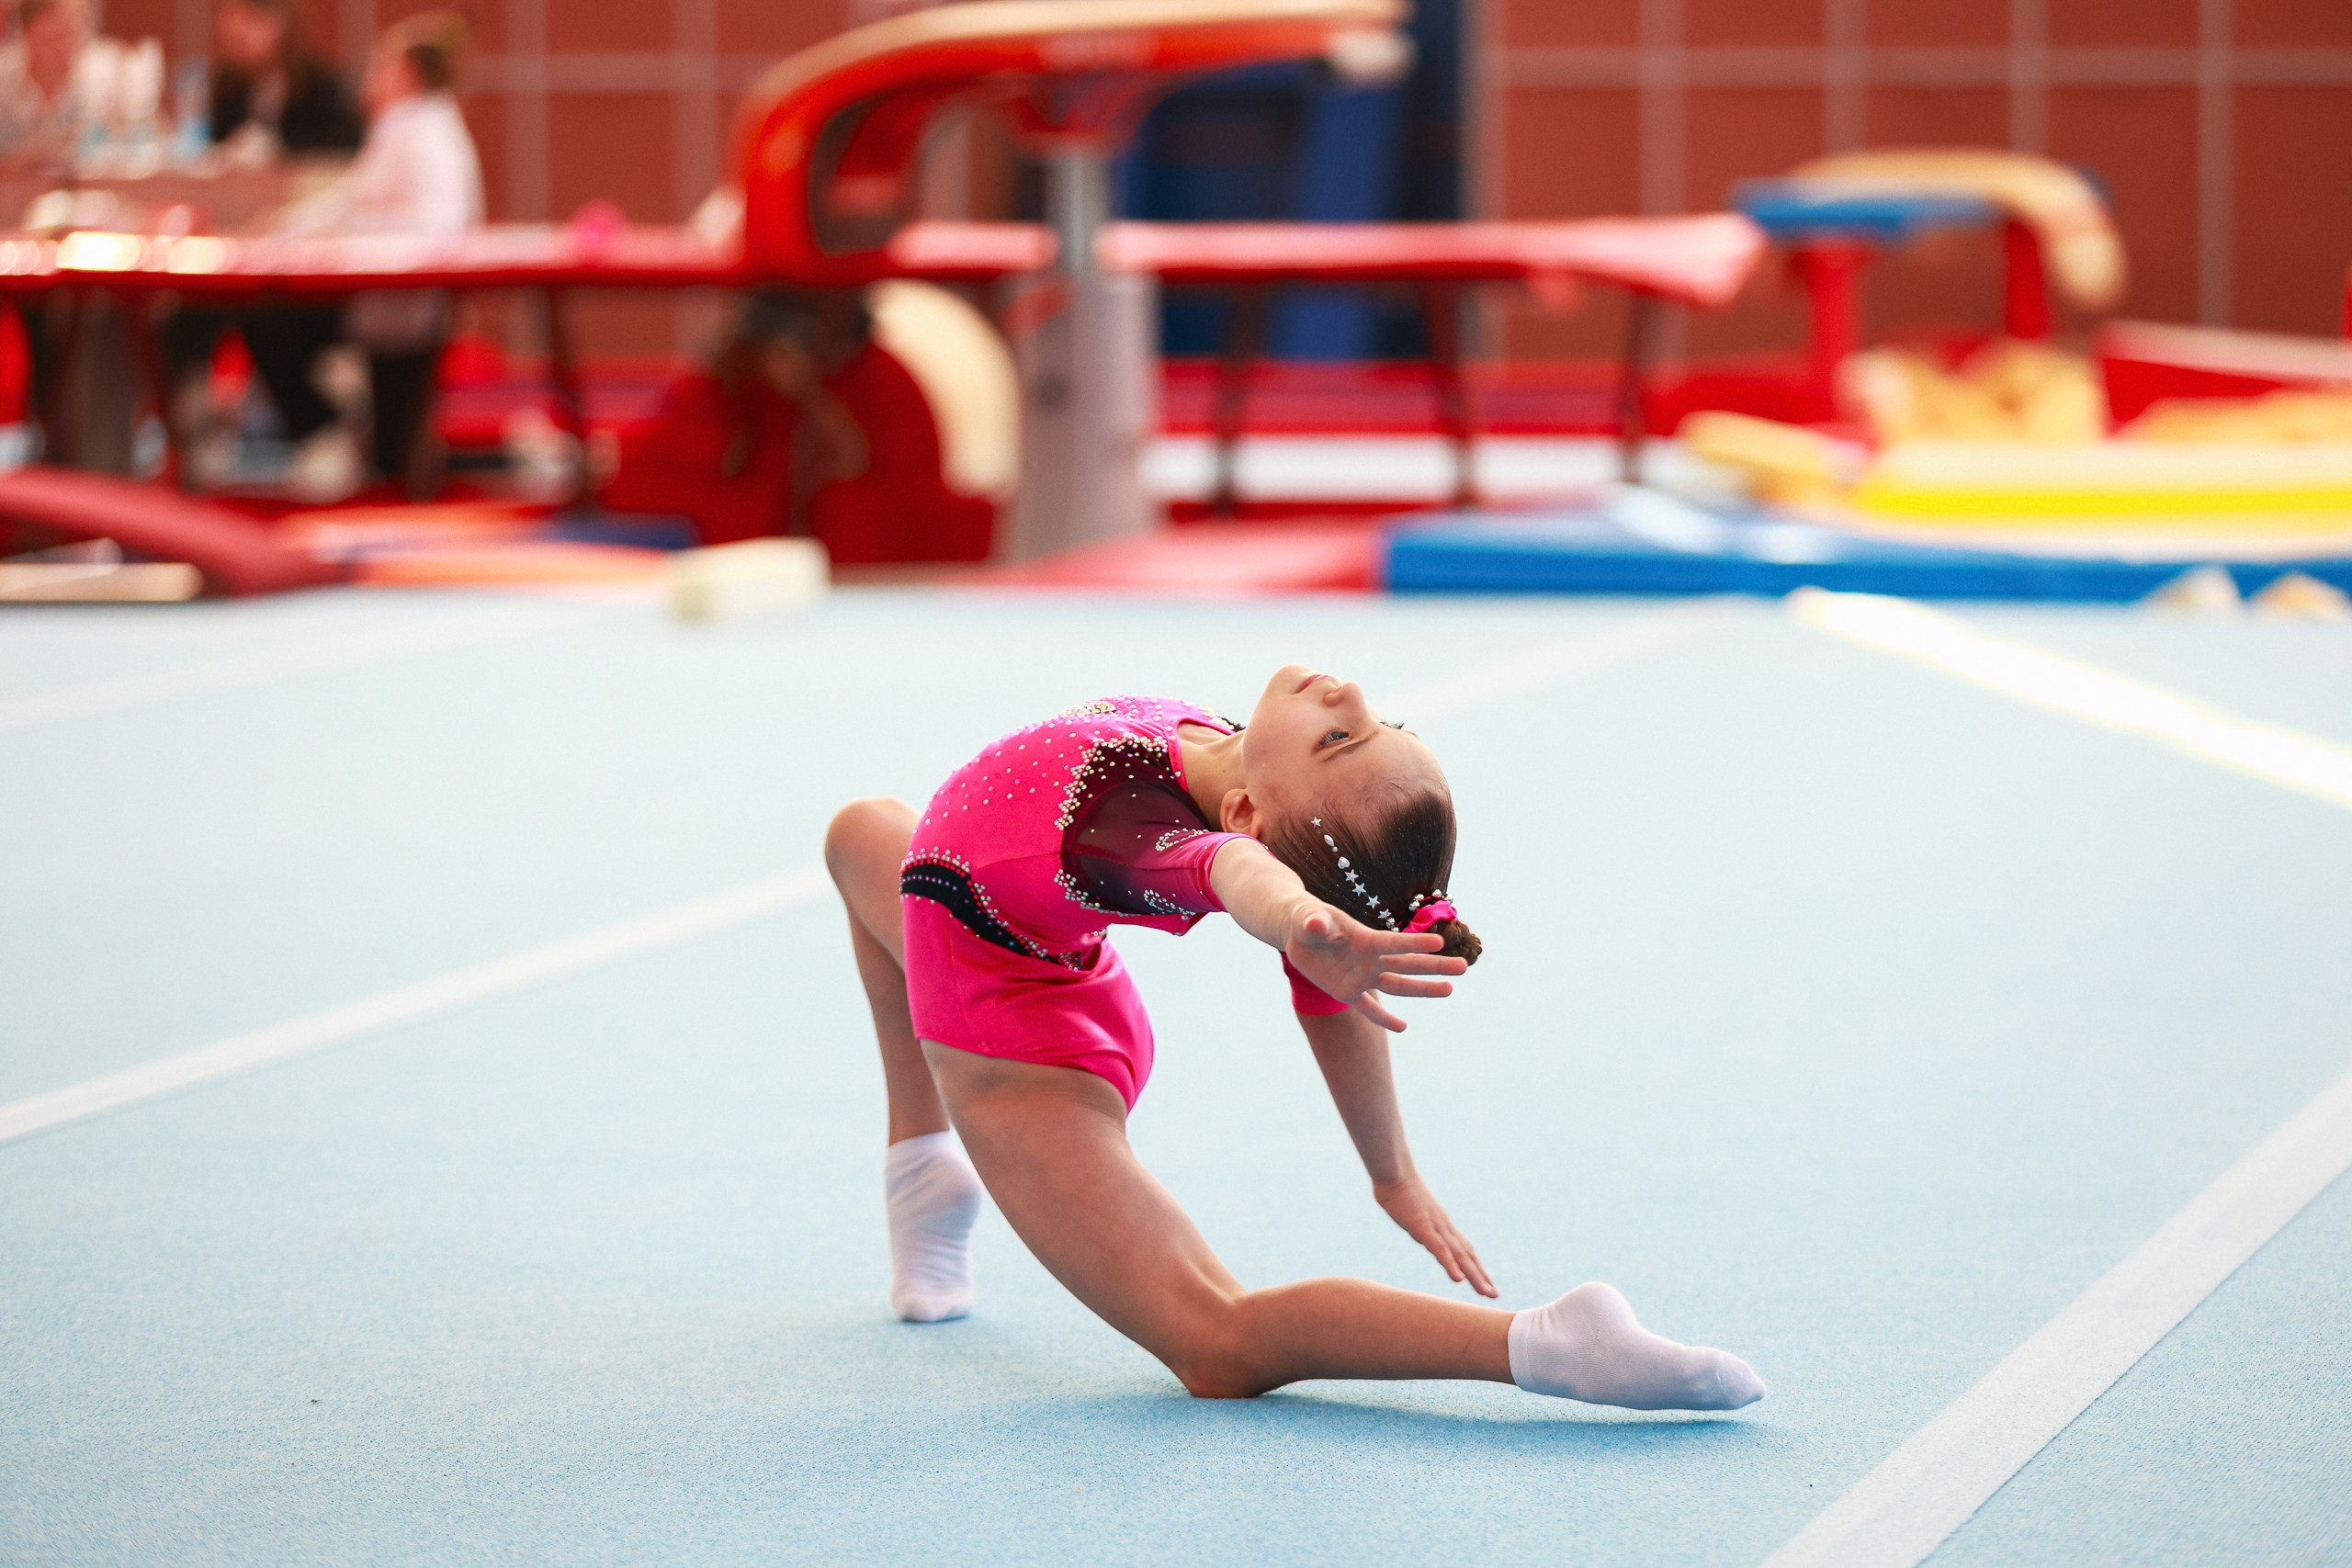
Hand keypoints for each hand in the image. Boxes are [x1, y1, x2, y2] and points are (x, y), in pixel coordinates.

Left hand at [1285, 905, 1465, 1032]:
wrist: (1300, 931)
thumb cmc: (1308, 918)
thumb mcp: (1307, 917)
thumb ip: (1314, 921)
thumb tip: (1316, 924)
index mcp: (1364, 938)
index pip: (1392, 943)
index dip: (1414, 942)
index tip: (1438, 942)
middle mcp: (1369, 959)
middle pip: (1406, 965)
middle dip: (1434, 966)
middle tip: (1464, 967)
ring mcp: (1361, 976)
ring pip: (1397, 986)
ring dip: (1423, 988)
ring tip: (1450, 990)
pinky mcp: (1346, 991)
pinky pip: (1367, 1009)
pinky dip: (1382, 1018)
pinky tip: (1402, 1028)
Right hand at [1374, 1172, 1496, 1297]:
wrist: (1394, 1172)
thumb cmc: (1400, 1191)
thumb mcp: (1412, 1214)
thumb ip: (1419, 1225)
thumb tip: (1419, 1231)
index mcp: (1442, 1226)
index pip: (1464, 1250)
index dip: (1475, 1267)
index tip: (1486, 1283)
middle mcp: (1444, 1228)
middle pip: (1467, 1255)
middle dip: (1481, 1276)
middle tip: (1494, 1295)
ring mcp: (1436, 1228)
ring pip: (1459, 1255)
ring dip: (1474, 1275)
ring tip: (1486, 1292)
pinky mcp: (1423, 1227)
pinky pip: (1439, 1249)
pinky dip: (1451, 1265)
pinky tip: (1459, 1279)